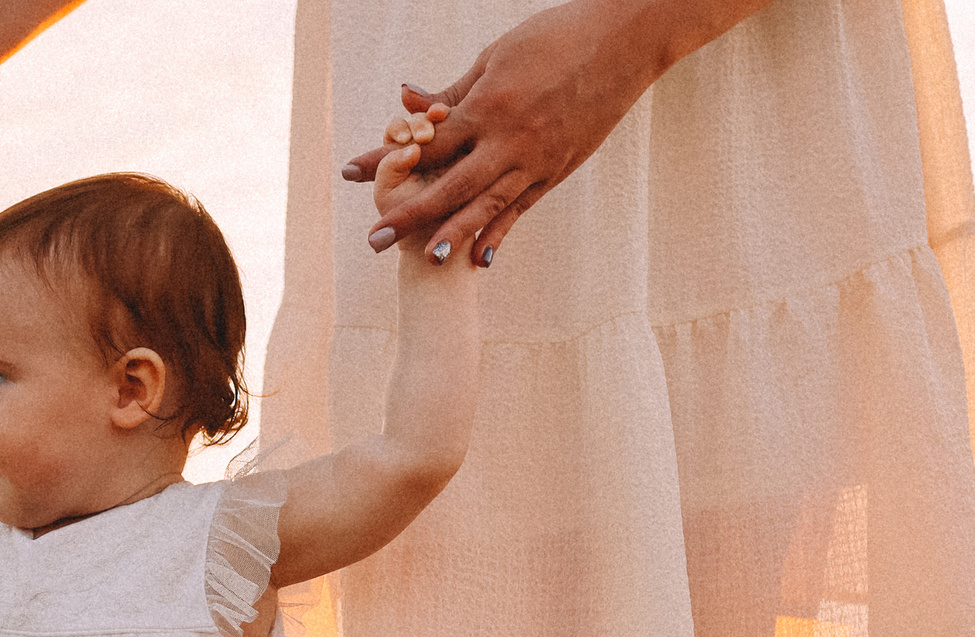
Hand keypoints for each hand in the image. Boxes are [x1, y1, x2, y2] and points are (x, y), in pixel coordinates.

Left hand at [342, 0, 662, 264]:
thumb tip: (405, 103)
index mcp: (487, 106)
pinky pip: (522, 208)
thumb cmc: (553, 37)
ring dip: (454, 235)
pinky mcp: (557, 171)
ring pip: (488, 206)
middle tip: (374, 240)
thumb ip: (451, 92)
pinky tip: (481, 257)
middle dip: (410, 215)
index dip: (386, 160)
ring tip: (427, 261)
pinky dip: (500, 232)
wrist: (622, 43)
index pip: (426, 143)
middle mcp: (509, 140)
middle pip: (450, 186)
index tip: (351, 174)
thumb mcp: (494, 57)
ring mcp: (536, 160)